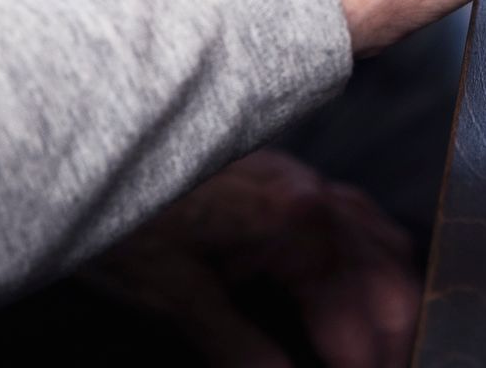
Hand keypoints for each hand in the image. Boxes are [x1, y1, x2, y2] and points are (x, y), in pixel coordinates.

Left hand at [90, 150, 418, 367]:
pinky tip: (367, 283)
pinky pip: (362, 220)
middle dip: (393, 342)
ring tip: (387, 350)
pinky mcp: (292, 182)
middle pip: (389, 281)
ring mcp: (307, 184)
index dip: (368, 366)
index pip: (359, 319)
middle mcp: (316, 198)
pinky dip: (377, 262)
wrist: (92, 140)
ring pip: (385, 247)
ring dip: (392, 305)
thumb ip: (239, 347)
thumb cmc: (126, 213)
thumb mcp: (174, 294)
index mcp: (297, 225)